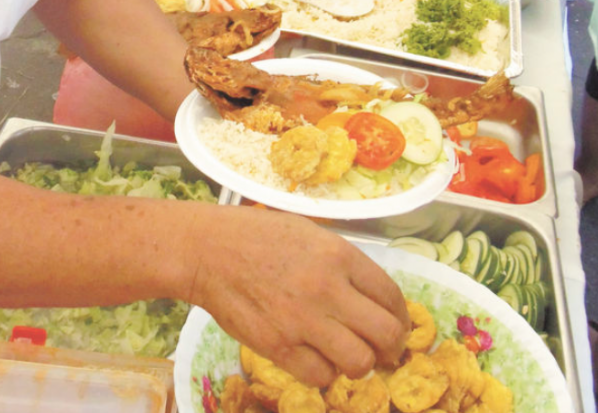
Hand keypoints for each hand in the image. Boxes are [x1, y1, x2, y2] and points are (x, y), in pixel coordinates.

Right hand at [189, 205, 408, 385]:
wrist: (209, 249)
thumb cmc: (256, 236)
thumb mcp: (309, 234)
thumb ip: (342, 263)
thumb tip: (371, 297)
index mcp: (338, 254)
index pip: (391, 296)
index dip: (401, 317)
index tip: (396, 325)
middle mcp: (327, 288)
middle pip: (385, 334)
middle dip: (390, 347)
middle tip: (383, 350)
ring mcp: (302, 320)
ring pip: (358, 362)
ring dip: (358, 363)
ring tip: (348, 356)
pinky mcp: (278, 347)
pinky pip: (320, 377)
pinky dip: (324, 372)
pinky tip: (316, 357)